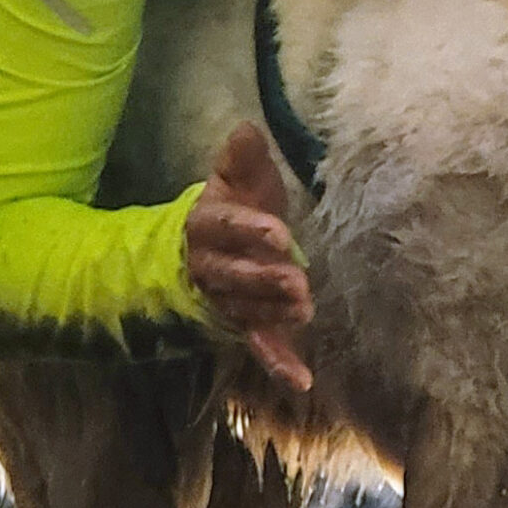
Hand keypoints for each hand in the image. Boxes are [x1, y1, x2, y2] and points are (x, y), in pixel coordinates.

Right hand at [185, 122, 313, 390]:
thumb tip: (246, 128)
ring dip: (272, 313)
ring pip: (245, 310)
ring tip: (303, 310)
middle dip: (263, 279)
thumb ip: (242, 159)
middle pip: (233, 275)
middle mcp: (211, 268)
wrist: (203, 251)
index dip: (247, 230)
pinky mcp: (246, 328)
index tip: (277, 230)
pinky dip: (279, 364)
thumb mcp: (236, 180)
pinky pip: (260, 347)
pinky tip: (302, 380)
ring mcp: (227, 302)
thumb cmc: (230, 210)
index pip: (223, 226)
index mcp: (206, 226)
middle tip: (296, 281)